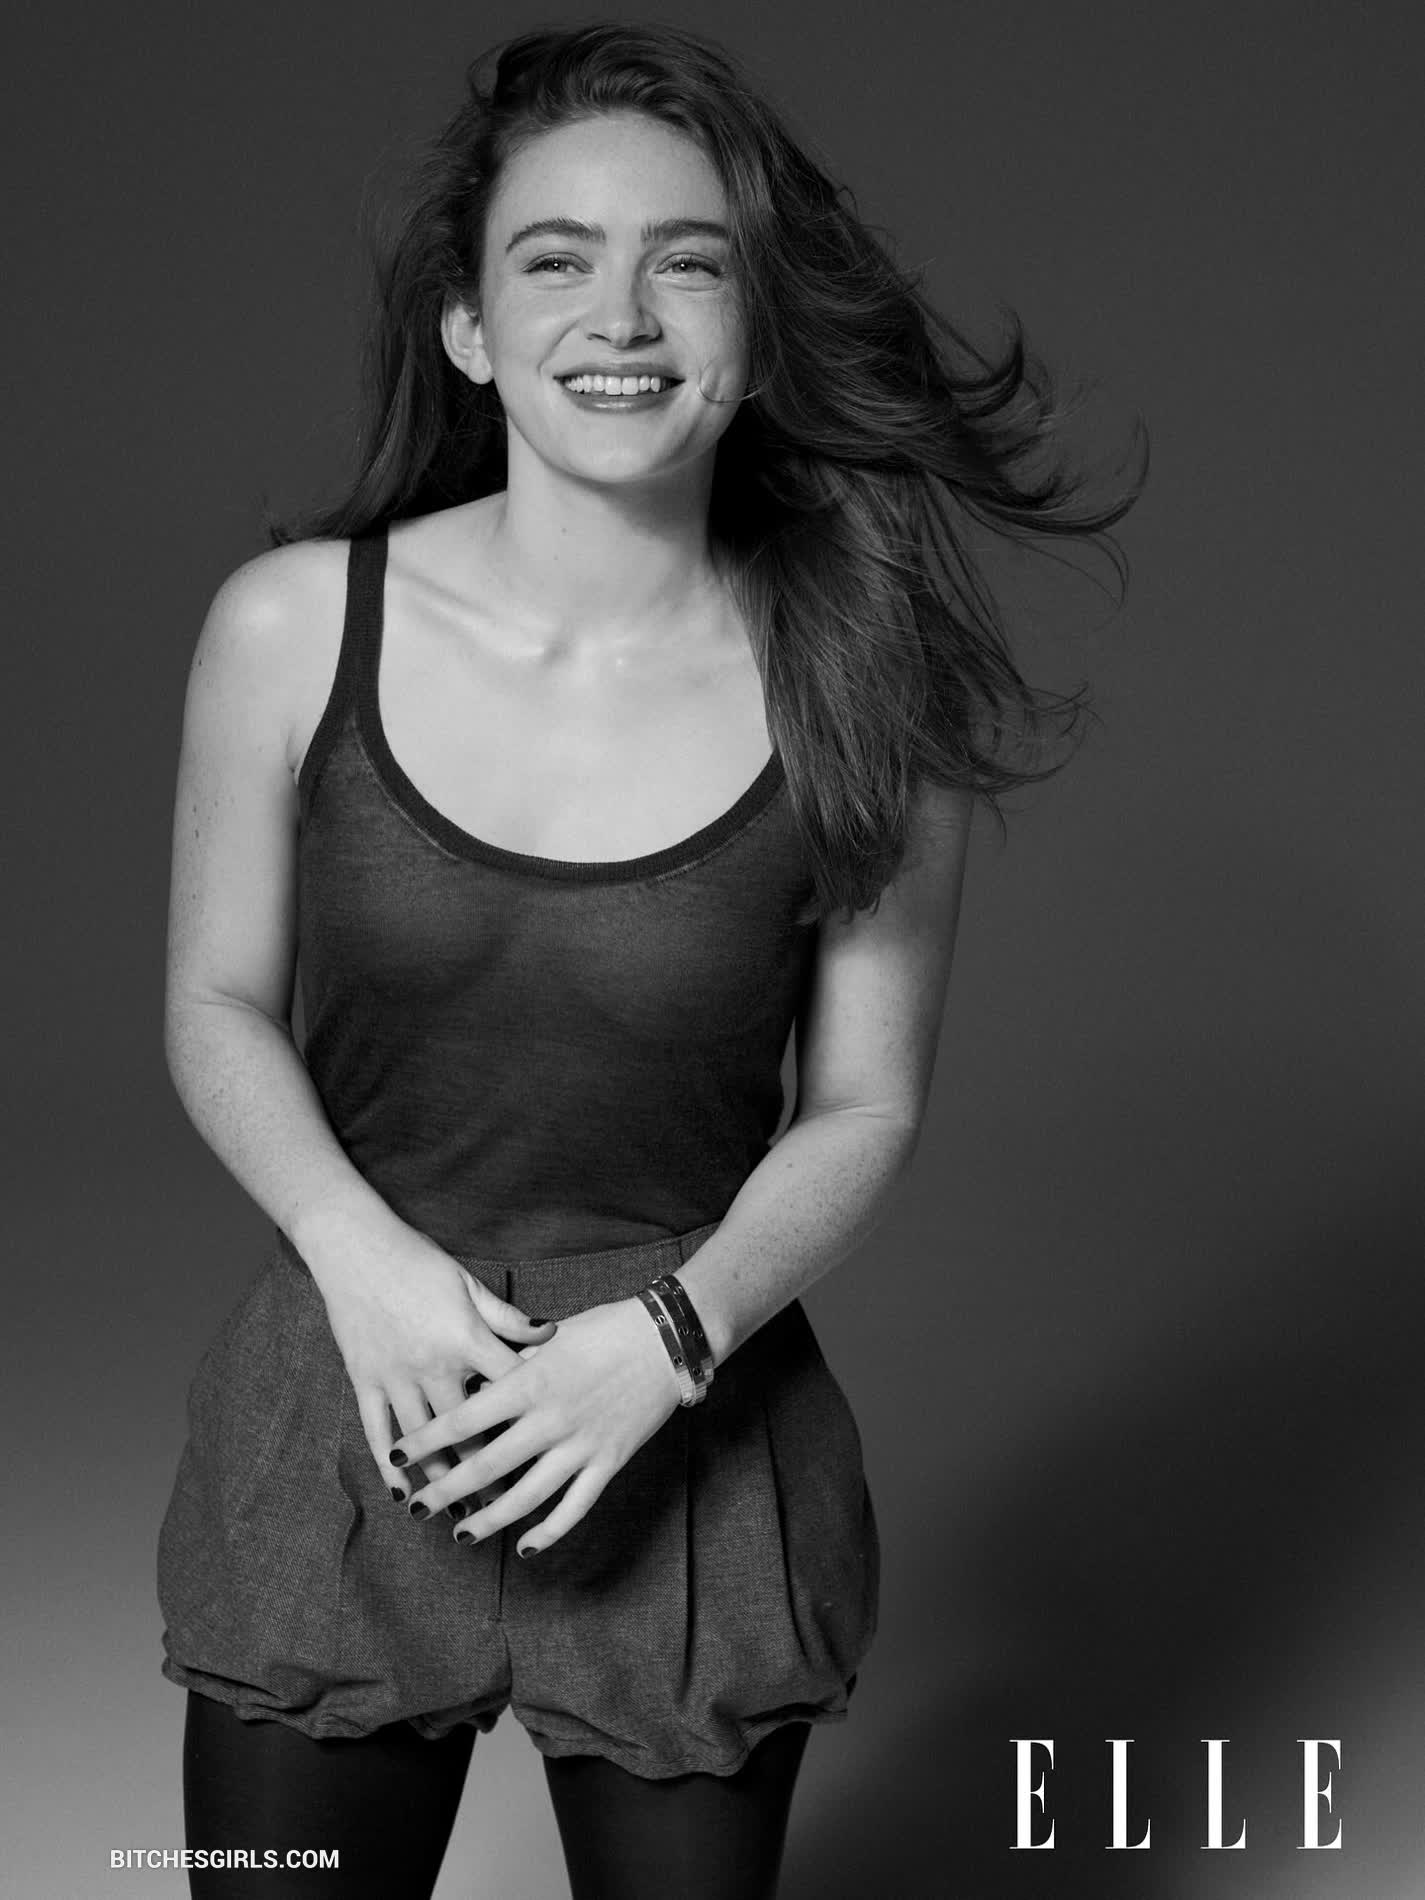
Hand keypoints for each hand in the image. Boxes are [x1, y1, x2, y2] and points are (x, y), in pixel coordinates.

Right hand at [305, 1209, 557, 1502]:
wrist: (354, 1246)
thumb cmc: (419, 1261)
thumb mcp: (469, 1284)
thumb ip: (508, 1317)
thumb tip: (551, 1333)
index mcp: (465, 1339)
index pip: (508, 1387)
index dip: (532, 1417)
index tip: (549, 1447)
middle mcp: (432, 1364)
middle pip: (469, 1429)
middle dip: (490, 1469)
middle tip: (511, 1504)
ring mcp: (395, 1376)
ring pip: (424, 1440)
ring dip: (443, 1479)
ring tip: (463, 1514)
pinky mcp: (364, 1379)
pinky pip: (377, 1430)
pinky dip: (390, 1465)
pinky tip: (402, 1493)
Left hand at [390, 1296, 682, 1555]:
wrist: (665, 1339)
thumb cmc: (605, 1328)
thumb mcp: (550, 1338)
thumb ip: (511, 1362)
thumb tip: (475, 1378)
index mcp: (529, 1382)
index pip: (463, 1418)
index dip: (426, 1440)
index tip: (397, 1454)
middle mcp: (549, 1418)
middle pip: (485, 1465)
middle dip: (445, 1489)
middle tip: (416, 1507)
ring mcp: (580, 1444)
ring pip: (525, 1496)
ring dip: (488, 1519)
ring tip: (459, 1534)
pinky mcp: (609, 1462)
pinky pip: (574, 1507)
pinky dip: (548, 1532)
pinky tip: (523, 1548)